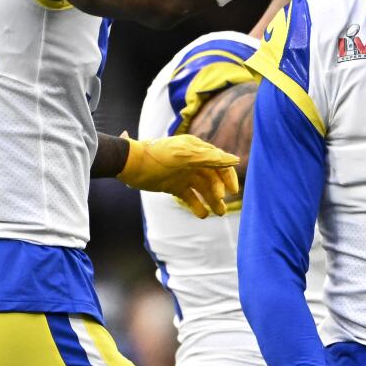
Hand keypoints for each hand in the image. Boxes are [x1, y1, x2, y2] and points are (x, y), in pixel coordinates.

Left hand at [116, 132, 239, 218]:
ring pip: (203, 188)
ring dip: (212, 201)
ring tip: (218, 213)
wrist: (130, 165)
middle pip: (213, 178)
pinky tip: (202, 215)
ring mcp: (183, 174)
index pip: (220, 163)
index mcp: (196, 150)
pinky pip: (190, 197)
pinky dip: (197, 205)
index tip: (232, 191)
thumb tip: (234, 160)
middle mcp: (192, 162)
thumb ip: (209, 158)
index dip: (228, 177)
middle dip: (219, 192)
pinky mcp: (174, 186)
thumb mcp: (184, 156)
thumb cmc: (157, 157)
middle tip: (220, 207)